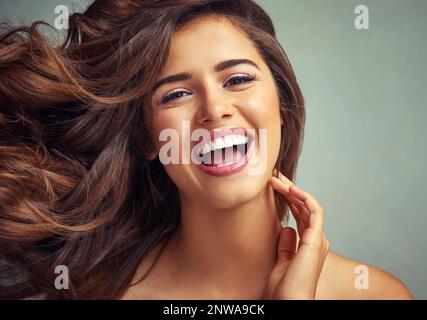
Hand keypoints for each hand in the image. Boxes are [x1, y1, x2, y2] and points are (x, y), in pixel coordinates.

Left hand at [263, 170, 329, 299]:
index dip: (287, 198)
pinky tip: (288, 188)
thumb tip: (285, 227)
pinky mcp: (316, 238)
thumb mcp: (281, 260)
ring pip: (308, 204)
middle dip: (289, 189)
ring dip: (292, 189)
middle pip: (303, 207)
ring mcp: (317, 238)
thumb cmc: (284, 288)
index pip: (299, 214)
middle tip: (274, 175)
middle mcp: (315, 239)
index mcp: (308, 243)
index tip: (273, 185)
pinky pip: (314, 210)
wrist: (289, 302)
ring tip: (275, 178)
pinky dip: (303, 197)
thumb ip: (285, 244)